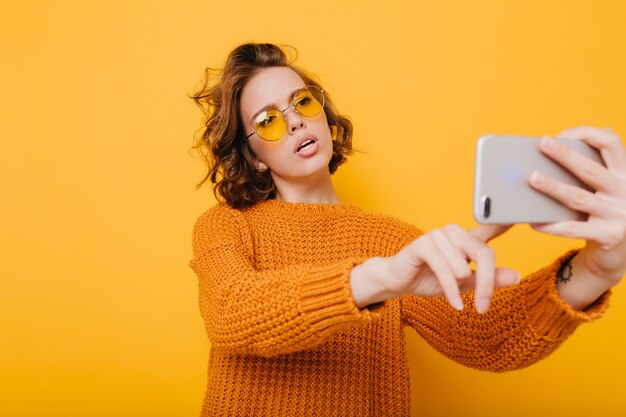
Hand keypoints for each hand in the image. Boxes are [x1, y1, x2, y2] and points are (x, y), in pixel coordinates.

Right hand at [383, 224, 517, 313]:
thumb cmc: (429, 278)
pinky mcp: (422, 244)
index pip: (492, 226)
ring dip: (461, 287)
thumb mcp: (464, 283)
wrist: (398, 281)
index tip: (525, 214)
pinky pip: (445, 269)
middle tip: (483, 306)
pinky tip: (454, 303)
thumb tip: (515, 276)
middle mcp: (454, 232)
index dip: (509, 220)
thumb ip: (487, 279)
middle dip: (487, 283)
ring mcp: (438, 235)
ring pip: (463, 264)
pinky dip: (450, 289)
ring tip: (458, 299)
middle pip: (484, 253)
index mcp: (466, 238)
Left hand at [529, 126, 625, 289]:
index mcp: (624, 173)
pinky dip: (552, 225)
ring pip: (578, 198)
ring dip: (553, 187)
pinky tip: (534, 221)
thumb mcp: (603, 189)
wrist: (620, 251)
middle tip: (543, 144)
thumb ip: (587, 172)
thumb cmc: (603, 211)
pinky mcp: (609, 236)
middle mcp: (625, 191)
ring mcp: (619, 214)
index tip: (563, 135)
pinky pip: (574, 229)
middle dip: (565, 155)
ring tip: (532, 178)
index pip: (611, 143)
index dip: (588, 134)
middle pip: (591, 169)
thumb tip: (543, 160)